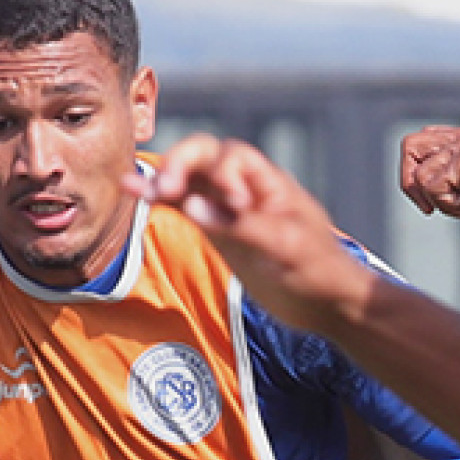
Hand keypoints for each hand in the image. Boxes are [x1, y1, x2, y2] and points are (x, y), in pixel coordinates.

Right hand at [149, 134, 376, 332]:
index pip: (232, 156)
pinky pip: (184, 207)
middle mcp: (244, 188)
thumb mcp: (286, 246)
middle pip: (203, 156)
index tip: (234, 205)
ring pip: (189, 179)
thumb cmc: (318, 269)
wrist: (326, 302)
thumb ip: (240, 225)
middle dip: (182, 166)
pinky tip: (133, 191)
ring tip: (138, 189)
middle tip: (168, 190)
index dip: (222, 173)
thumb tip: (191, 207)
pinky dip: (160, 200)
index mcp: (268, 182)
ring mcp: (227, 208)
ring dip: (165, 181)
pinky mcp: (216, 230)